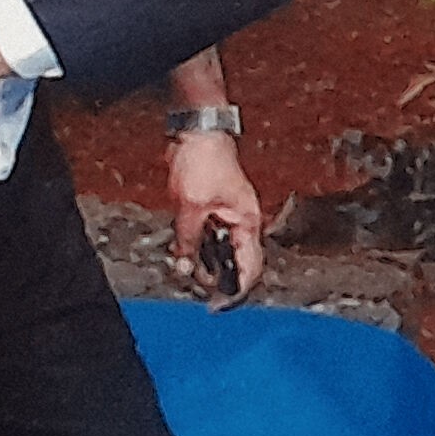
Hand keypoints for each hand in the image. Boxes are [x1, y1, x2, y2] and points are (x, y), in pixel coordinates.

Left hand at [169, 134, 266, 303]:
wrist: (197, 131)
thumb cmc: (205, 159)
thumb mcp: (192, 207)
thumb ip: (189, 240)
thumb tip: (185, 266)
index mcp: (248, 222)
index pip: (251, 268)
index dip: (238, 290)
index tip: (220, 304)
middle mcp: (242, 221)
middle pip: (235, 262)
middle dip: (216, 276)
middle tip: (196, 283)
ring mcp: (227, 215)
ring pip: (219, 250)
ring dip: (204, 261)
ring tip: (186, 266)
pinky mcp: (213, 208)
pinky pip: (208, 235)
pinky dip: (196, 245)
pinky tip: (183, 249)